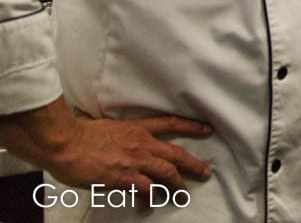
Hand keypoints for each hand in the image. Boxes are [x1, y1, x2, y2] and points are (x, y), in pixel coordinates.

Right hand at [51, 115, 212, 193]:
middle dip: (193, 164)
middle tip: (205, 172)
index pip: (171, 124)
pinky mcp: (124, 178)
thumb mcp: (105, 125)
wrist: (66, 143)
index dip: (191, 127)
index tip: (206, 129)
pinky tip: (151, 205)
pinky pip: (145, 190)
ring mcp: (135, 161)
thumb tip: (117, 137)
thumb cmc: (79, 134)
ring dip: (177, 185)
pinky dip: (150, 198)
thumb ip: (118, 132)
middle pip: (176, 154)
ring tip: (183, 195)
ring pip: (167, 173)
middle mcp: (142, 144)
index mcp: (136, 128)